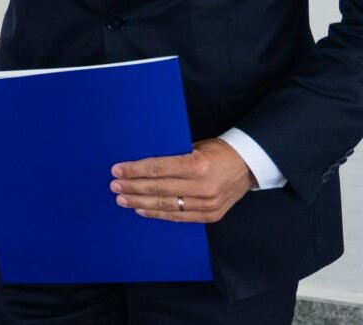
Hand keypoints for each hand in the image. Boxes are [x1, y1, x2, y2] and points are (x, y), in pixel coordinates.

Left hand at [110, 137, 256, 222]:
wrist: (248, 166)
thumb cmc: (217, 151)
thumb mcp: (194, 146)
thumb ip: (172, 155)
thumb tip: (140, 161)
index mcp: (197, 165)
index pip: (157, 169)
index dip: (134, 170)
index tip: (116, 170)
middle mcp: (202, 187)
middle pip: (158, 188)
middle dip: (132, 187)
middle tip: (114, 186)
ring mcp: (207, 204)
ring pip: (166, 205)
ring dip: (140, 202)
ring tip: (122, 199)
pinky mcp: (211, 215)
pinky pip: (179, 216)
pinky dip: (158, 214)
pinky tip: (142, 209)